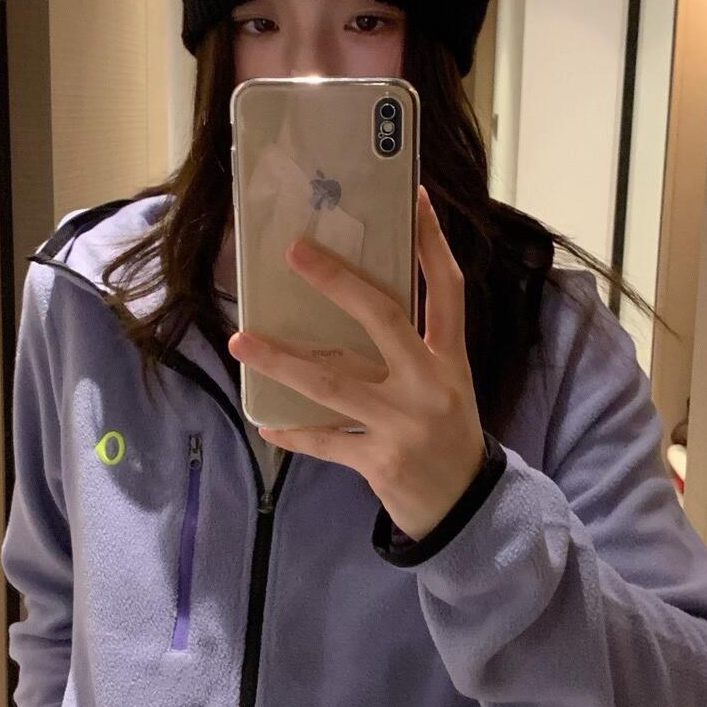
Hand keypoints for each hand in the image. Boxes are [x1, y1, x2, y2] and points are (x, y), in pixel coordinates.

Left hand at [228, 187, 487, 540]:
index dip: (432, 242)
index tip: (415, 198)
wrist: (466, 508)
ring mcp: (404, 423)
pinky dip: (293, 431)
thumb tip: (349, 303)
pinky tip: (265, 420)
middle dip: (337, 281)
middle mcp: (429, 383)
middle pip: (383, 318)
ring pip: (333, 383)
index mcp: (450, 358)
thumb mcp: (445, 384)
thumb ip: (410, 348)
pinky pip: (324, 439)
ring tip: (239, 340)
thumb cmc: (447, 432)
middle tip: (294, 251)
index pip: (446, 289)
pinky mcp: (379, 461)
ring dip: (281, 360)